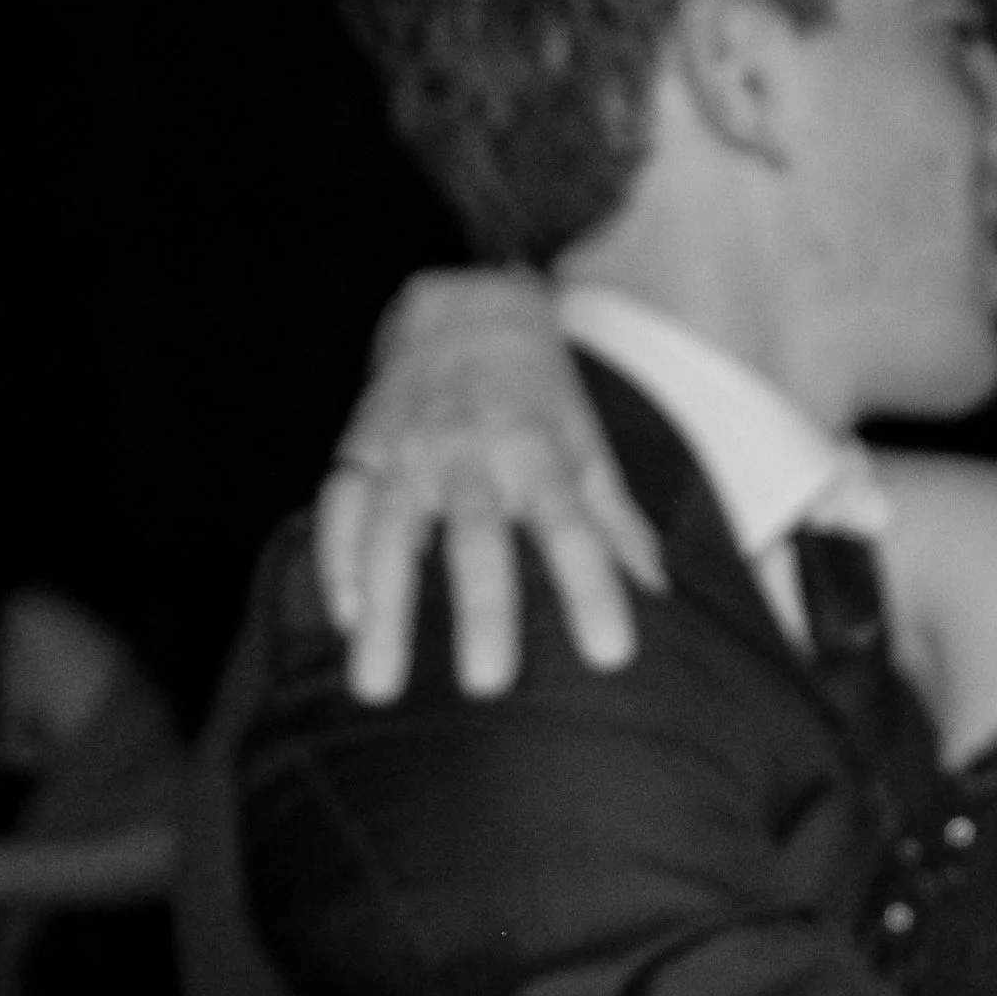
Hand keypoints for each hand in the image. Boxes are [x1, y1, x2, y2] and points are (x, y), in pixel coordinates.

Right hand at [316, 271, 665, 700]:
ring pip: (391, 534)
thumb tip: (660, 596)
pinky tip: (345, 621)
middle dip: (482, 611)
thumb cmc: (537, 394)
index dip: (593, 590)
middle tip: (486, 686)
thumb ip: (615, 522)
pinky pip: (340, 510)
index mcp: (540, 454)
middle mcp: (472, 454)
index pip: (574, 530)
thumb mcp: (587, 444)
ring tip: (379, 689)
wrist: (461, 306)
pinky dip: (337, 565)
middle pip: (477, 539)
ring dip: (386, 612)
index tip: (613, 656)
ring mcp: (409, 452)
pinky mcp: (359, 449)